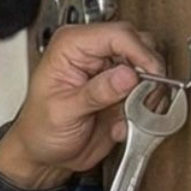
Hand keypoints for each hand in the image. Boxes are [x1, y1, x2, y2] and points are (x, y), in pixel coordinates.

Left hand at [0, 20, 161, 186]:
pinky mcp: (124, 89)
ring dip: (147, 97)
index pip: (118, 35)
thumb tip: (126, 76)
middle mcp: (94, 52)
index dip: (139, 54)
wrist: (44, 155)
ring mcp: (112, 69)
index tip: (148, 77)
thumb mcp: (61, 112)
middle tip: (139, 102)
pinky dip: (145, 110)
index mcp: (71, 46)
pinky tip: (124, 125)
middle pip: (142, 46)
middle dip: (147, 76)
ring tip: (126, 118)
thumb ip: (94, 93)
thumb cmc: (38, 130)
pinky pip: (151, 92)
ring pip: (151, 70)